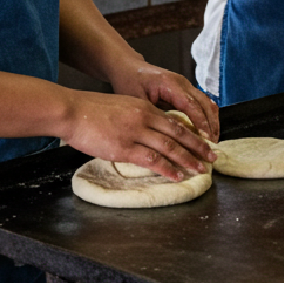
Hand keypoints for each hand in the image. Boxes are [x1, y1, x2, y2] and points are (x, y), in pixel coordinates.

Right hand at [60, 91, 212, 179]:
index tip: (203, 142)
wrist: (71, 110)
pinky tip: (178, 175)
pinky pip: (153, 160)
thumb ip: (135, 117)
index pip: (174, 122)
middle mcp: (144, 118)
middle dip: (198, 147)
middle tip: (213, 157)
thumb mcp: (119, 106)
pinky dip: (168, 169)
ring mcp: (135, 133)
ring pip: (170, 148)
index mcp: (142, 107)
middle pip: (178, 134)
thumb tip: (146, 132)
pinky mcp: (125, 148)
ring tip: (200, 170)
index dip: (192, 134)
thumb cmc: (89, 109)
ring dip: (188, 160)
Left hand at [109, 59, 219, 144]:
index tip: (207, 140)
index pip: (191, 105)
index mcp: (170, 84)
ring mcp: (185, 84)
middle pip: (204, 103)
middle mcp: (182, 82)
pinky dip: (207, 116)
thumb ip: (154, 115)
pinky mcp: (186, 89)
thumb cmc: (129, 83)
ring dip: (212, 121)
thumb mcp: (137, 100)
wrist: (127, 67)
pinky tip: (207, 130)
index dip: (201, 123)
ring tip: (212, 140)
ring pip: (207, 102)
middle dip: (211, 124)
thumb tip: (170, 134)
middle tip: (212, 145)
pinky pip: (201, 102)